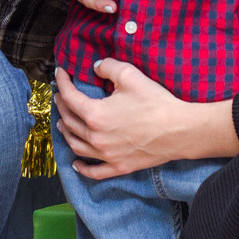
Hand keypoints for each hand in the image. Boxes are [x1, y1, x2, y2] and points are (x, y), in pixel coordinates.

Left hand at [54, 61, 237, 176]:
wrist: (179, 130)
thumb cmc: (155, 103)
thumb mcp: (130, 76)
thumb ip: (108, 67)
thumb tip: (95, 67)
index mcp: (95, 115)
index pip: (70, 97)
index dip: (62, 83)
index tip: (60, 74)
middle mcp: (96, 138)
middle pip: (70, 121)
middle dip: (62, 105)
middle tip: (61, 96)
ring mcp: (106, 155)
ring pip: (76, 146)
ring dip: (66, 133)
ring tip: (63, 123)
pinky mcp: (118, 166)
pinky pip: (94, 171)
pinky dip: (82, 168)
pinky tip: (76, 164)